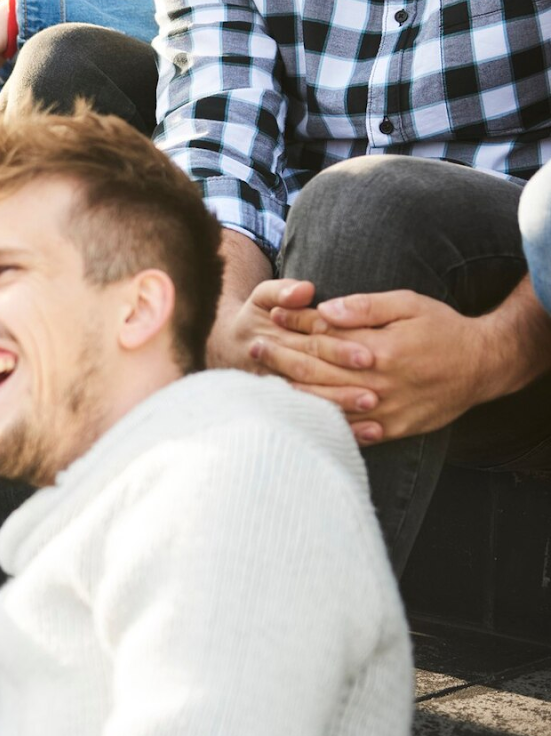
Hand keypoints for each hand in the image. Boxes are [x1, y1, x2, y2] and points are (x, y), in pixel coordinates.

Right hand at [210, 278, 381, 418]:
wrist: (227, 347)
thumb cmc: (254, 317)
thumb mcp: (261, 296)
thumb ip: (282, 290)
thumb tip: (305, 290)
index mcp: (276, 336)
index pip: (312, 343)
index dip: (339, 349)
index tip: (368, 356)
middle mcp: (275, 366)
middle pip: (313, 375)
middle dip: (343, 386)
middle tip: (375, 394)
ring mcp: (277, 388)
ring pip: (311, 400)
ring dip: (341, 408)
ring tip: (374, 411)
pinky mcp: (283, 406)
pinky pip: (312, 419)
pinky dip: (341, 428)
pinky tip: (369, 434)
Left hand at [262, 290, 492, 443]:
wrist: (483, 365)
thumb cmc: (443, 328)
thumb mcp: (408, 304)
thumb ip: (365, 307)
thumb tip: (324, 310)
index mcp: (379, 350)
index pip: (324, 339)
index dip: (294, 328)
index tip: (269, 319)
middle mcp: (378, 383)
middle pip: (317, 373)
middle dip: (280, 360)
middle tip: (251, 349)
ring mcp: (385, 410)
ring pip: (328, 406)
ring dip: (293, 394)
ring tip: (263, 382)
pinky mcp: (393, 429)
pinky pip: (351, 432)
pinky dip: (324, 424)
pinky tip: (300, 418)